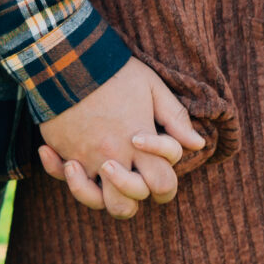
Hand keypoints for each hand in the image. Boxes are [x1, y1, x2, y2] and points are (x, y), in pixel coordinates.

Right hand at [38, 61, 205, 218]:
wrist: (69, 59)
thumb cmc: (115, 72)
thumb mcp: (152, 87)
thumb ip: (175, 118)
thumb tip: (198, 144)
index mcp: (140, 144)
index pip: (163, 184)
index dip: (163, 176)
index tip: (146, 146)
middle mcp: (114, 158)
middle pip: (129, 204)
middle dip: (135, 195)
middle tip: (130, 171)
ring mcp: (87, 159)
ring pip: (98, 202)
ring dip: (102, 195)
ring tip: (102, 172)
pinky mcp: (65, 153)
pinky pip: (65, 179)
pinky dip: (68, 176)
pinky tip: (69, 161)